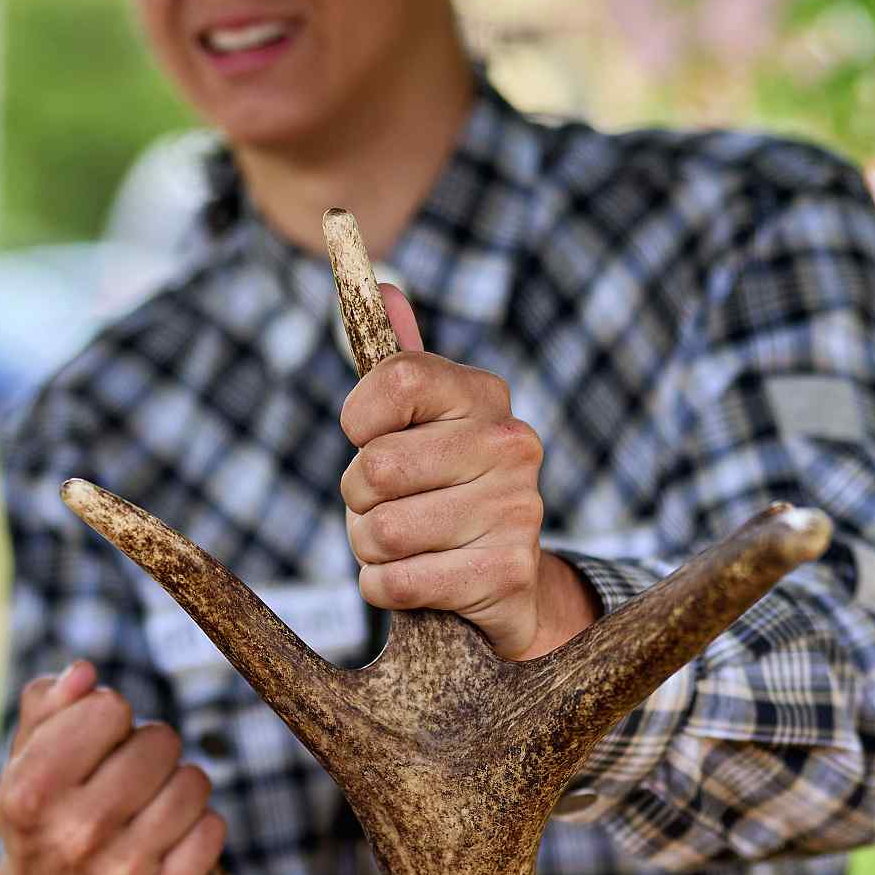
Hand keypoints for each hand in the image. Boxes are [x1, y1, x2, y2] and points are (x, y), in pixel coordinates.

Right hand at [0, 659, 226, 874]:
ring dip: (176, 785)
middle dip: (148, 748)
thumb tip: (85, 673)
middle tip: (126, 778)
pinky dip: (197, 826)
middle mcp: (74, 836)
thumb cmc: (44, 827)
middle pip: (160, 741)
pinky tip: (166, 840)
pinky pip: (212, 828)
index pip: (109, 708)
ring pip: (193, 782)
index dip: (107, 717)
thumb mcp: (24, 766)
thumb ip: (48, 707)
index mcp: (31, 794)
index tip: (94, 744)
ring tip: (147, 808)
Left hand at [339, 285, 596, 660]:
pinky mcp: (505, 573)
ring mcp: (516, 510)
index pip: (394, 380)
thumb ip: (399, 365)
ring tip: (407, 545)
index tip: (368, 438)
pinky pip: (395, 582)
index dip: (359, 418)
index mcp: (483, 396)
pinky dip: (386, 588)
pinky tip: (419, 579)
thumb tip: (384, 287)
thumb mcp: (422, 427)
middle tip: (389, 505)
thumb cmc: (443, 493)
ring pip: (380, 532)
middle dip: (359, 499)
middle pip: (375, 467)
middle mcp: (510, 443)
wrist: (507, 583)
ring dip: (370, 549)